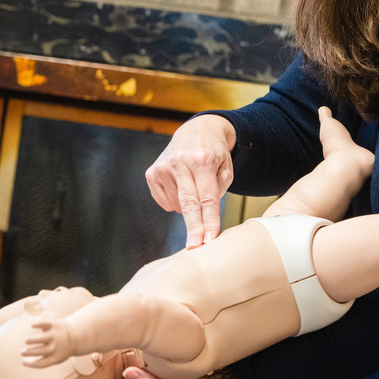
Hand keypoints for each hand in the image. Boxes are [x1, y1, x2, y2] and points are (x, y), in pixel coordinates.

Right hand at [22, 318, 75, 367]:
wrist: (76, 336)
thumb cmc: (61, 349)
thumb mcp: (55, 358)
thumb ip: (41, 360)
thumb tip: (24, 361)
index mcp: (56, 357)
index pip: (41, 363)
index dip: (30, 363)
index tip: (23, 361)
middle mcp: (56, 347)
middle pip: (40, 351)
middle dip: (29, 352)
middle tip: (22, 352)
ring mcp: (54, 335)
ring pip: (41, 338)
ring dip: (32, 340)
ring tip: (26, 341)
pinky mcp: (54, 325)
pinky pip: (44, 324)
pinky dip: (38, 324)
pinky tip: (32, 325)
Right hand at [144, 114, 235, 247]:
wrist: (197, 131)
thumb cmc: (215, 155)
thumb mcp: (226, 169)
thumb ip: (218, 192)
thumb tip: (201, 219)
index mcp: (202, 160)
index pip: (207, 198)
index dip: (209, 221)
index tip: (209, 239)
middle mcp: (180, 162)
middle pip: (188, 203)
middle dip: (193, 227)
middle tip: (194, 247)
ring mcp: (163, 167)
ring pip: (176, 204)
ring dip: (188, 209)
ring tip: (194, 189)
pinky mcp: (152, 172)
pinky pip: (164, 201)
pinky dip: (174, 203)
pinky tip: (181, 189)